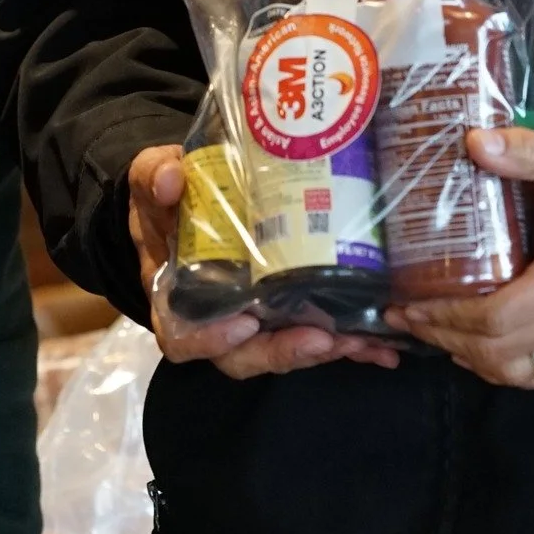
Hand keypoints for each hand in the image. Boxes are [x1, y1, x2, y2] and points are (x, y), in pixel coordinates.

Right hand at [129, 144, 399, 377]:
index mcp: (173, 297)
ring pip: (283, 350)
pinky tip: (384, 345)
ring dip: (325, 351)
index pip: (183, 338)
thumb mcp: (149, 180)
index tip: (243, 325)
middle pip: (244, 355)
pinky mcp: (285, 312)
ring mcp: (252, 320)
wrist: (184, 198)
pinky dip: (347, 344)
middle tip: (324, 339)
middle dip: (285, 352)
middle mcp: (213, 319)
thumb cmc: (164, 196)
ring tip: (364, 341)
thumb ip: (155, 178)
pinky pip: (313, 337)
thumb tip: (171, 180)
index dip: (211, 340)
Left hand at [385, 126, 533, 386]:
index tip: (407, 306)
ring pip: (520, 372)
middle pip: (500, 354)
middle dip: (444, 338)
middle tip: (403, 318)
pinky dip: (500, 363)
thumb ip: (526, 150)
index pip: (497, 319)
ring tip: (430, 329)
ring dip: (470, 357)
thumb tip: (474, 143)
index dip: (446, 318)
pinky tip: (472, 340)